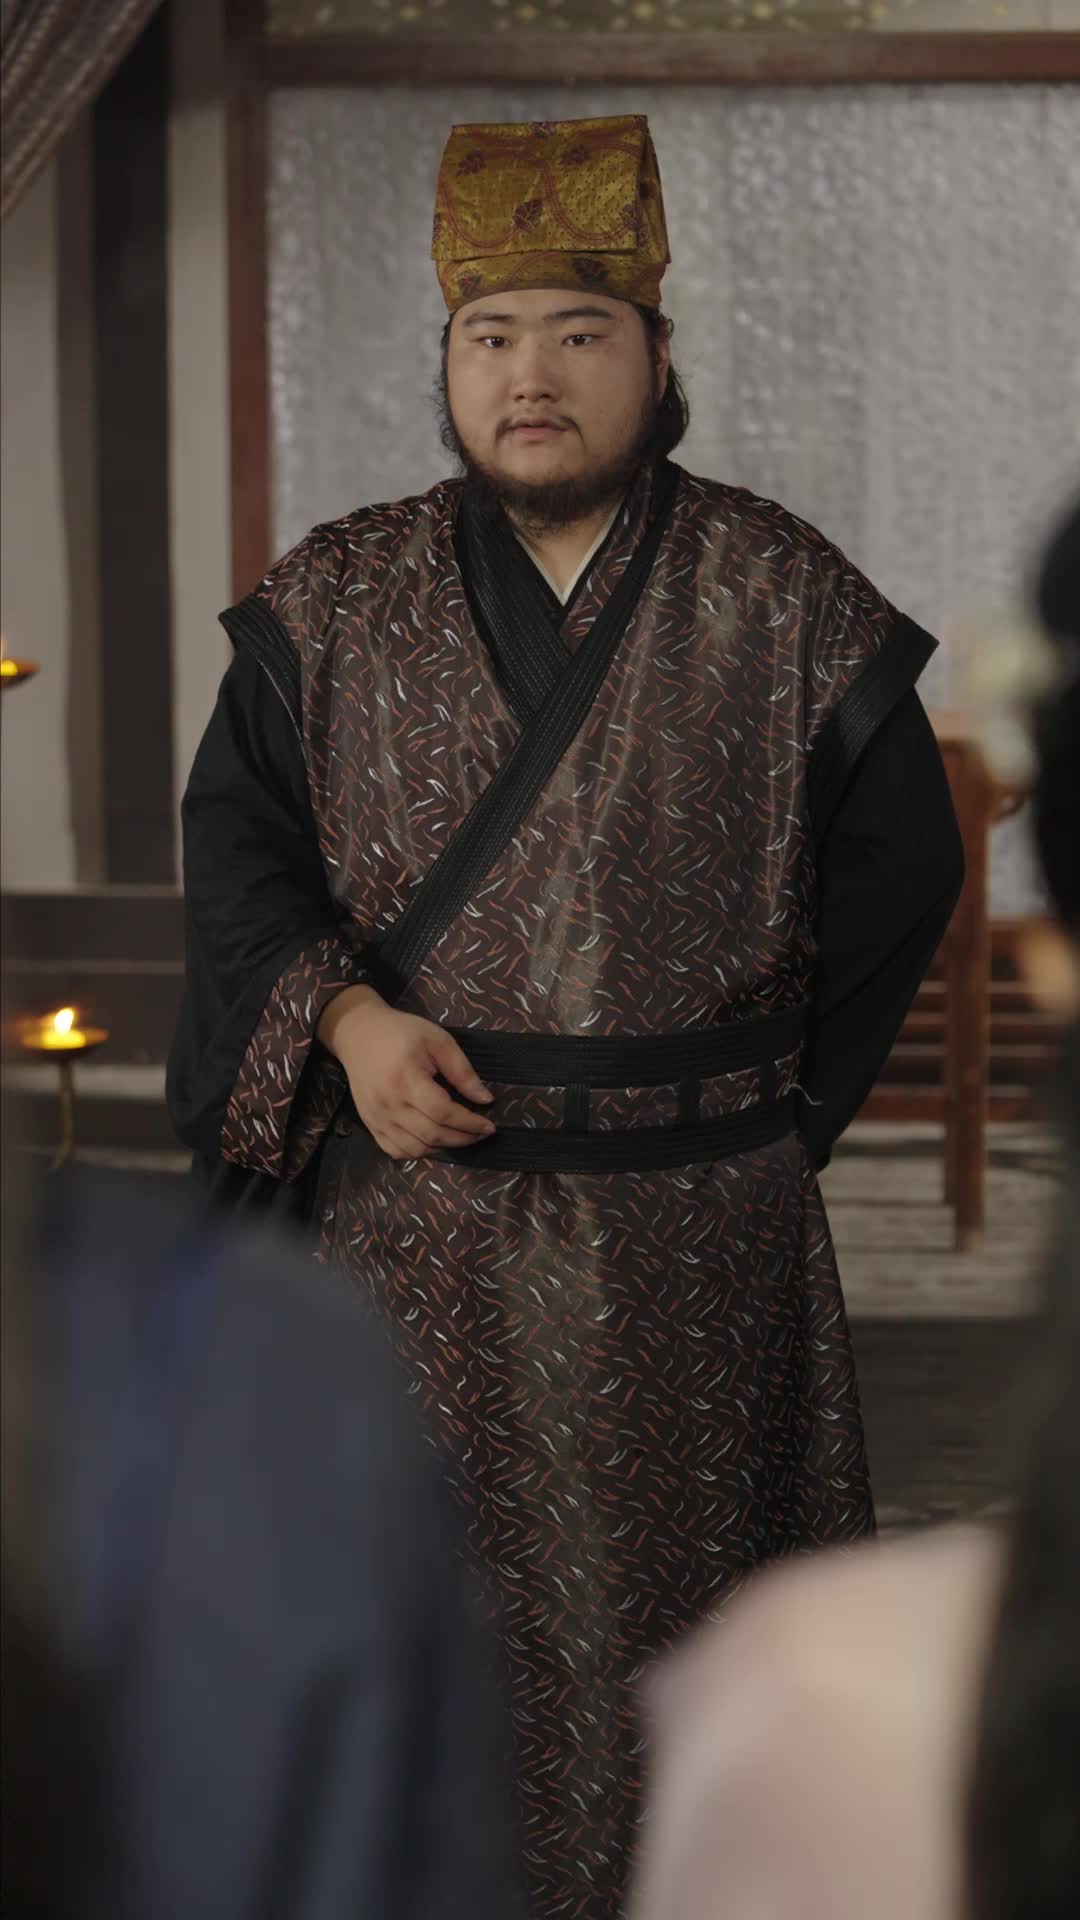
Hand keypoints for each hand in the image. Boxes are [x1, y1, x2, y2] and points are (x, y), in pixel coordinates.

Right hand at [316, 985, 494, 1159]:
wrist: (358, 1033)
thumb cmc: (401, 1032)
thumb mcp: (438, 1040)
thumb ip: (462, 1071)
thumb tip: (485, 1099)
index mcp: (406, 1079)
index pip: (443, 1112)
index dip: (470, 1123)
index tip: (489, 1126)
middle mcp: (389, 1104)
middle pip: (431, 1135)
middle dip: (463, 1139)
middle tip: (480, 1134)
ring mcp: (377, 1118)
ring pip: (415, 1149)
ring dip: (442, 1149)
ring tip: (459, 1137)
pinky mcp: (370, 1125)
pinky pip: (395, 1151)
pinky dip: (418, 1152)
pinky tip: (433, 1141)